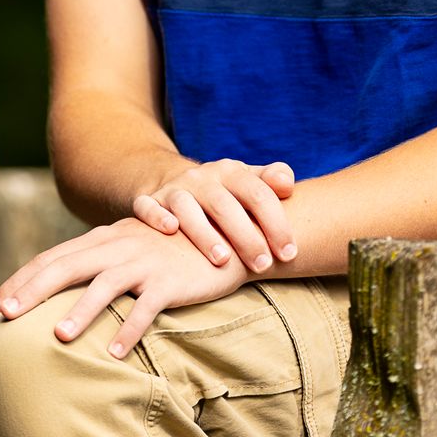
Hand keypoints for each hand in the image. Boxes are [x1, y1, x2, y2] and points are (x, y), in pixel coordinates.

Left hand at [0, 217, 248, 356]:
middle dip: (32, 290)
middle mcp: (119, 246)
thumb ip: (100, 262)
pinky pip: (148, 308)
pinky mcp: (172, 280)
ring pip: (105, 286)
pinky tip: (116, 354)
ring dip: (80, 311)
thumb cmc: (173, 249)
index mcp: (105, 239)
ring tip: (57, 336)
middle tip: (4, 315)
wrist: (226, 237)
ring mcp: (145, 262)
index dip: (21, 279)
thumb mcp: (131, 248)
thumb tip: (61, 288)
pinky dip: (131, 329)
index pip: (53, 257)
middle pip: (67, 267)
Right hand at [132, 157, 296, 274]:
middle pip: (224, 204)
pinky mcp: (150, 201)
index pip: (257, 194)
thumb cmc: (228, 194)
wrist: (181, 185)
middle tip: (262, 265)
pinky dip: (157, 216)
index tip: (289, 254)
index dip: (276, 223)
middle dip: (245, 236)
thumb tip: (288, 184)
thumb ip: (273, 181)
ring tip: (222, 260)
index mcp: (231, 171)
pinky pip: (148, 206)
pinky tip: (171, 230)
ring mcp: (175, 189)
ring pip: (186, 207)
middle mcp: (202, 177)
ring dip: (204, 233)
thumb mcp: (250, 183)